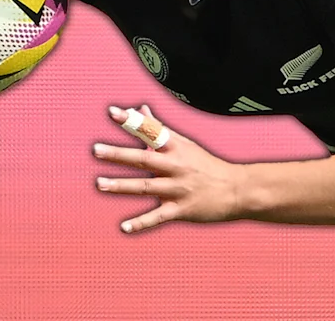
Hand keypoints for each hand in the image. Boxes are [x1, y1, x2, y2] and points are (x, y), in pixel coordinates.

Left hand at [93, 105, 244, 233]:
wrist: (238, 190)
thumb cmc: (207, 165)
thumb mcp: (185, 144)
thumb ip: (159, 128)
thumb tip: (140, 108)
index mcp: (176, 148)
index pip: (151, 131)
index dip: (132, 121)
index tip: (113, 112)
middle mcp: (176, 166)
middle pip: (144, 159)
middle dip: (119, 155)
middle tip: (96, 150)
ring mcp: (178, 189)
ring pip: (146, 187)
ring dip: (122, 186)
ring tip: (99, 184)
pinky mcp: (182, 210)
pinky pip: (158, 217)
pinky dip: (141, 222)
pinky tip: (124, 227)